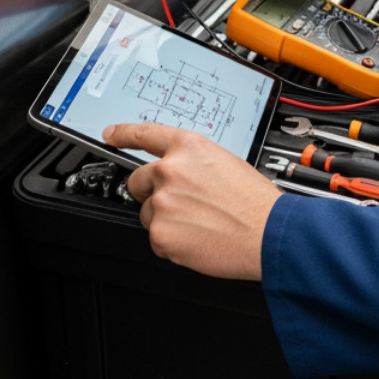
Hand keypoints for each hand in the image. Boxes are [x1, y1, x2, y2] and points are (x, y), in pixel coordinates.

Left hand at [106, 122, 281, 280]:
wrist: (268, 233)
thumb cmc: (255, 202)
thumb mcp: (225, 163)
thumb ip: (193, 164)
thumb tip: (179, 174)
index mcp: (189, 147)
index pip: (146, 134)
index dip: (123, 134)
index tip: (110, 135)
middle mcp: (170, 170)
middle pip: (138, 181)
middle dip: (152, 193)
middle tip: (181, 205)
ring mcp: (163, 201)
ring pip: (148, 214)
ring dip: (167, 221)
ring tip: (200, 224)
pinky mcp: (161, 232)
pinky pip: (156, 239)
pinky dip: (173, 244)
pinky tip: (198, 239)